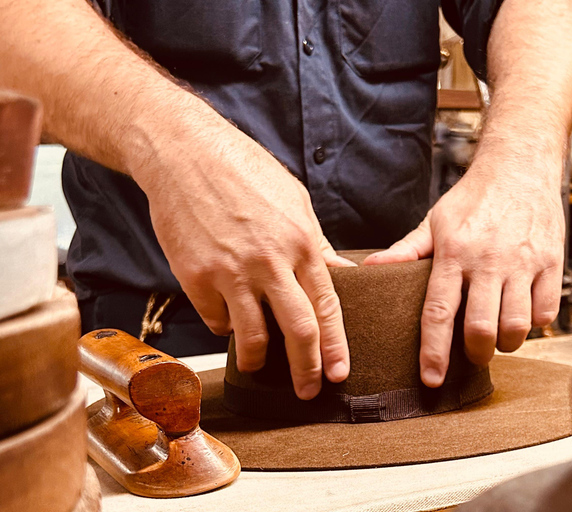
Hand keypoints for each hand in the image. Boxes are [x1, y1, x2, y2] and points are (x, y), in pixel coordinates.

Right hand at [134, 126, 353, 399]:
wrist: (184, 154)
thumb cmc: (244, 171)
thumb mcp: (295, 200)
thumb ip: (317, 243)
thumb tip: (342, 273)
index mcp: (301, 242)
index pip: (327, 307)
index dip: (336, 345)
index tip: (340, 371)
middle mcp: (269, 262)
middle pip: (298, 330)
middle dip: (307, 369)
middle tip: (309, 389)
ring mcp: (230, 272)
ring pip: (252, 336)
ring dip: (257, 359)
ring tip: (258, 364)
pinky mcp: (196, 277)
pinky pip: (216, 319)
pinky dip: (224, 326)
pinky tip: (228, 320)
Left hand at [365, 150, 563, 386]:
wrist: (519, 166)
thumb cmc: (474, 198)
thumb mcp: (435, 221)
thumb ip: (406, 251)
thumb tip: (371, 269)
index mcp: (453, 252)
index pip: (438, 312)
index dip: (433, 352)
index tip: (431, 379)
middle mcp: (488, 260)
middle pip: (480, 328)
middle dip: (475, 353)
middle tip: (472, 354)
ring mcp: (523, 262)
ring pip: (517, 326)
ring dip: (506, 343)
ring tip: (498, 337)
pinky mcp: (551, 262)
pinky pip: (546, 312)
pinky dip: (534, 325)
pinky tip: (522, 315)